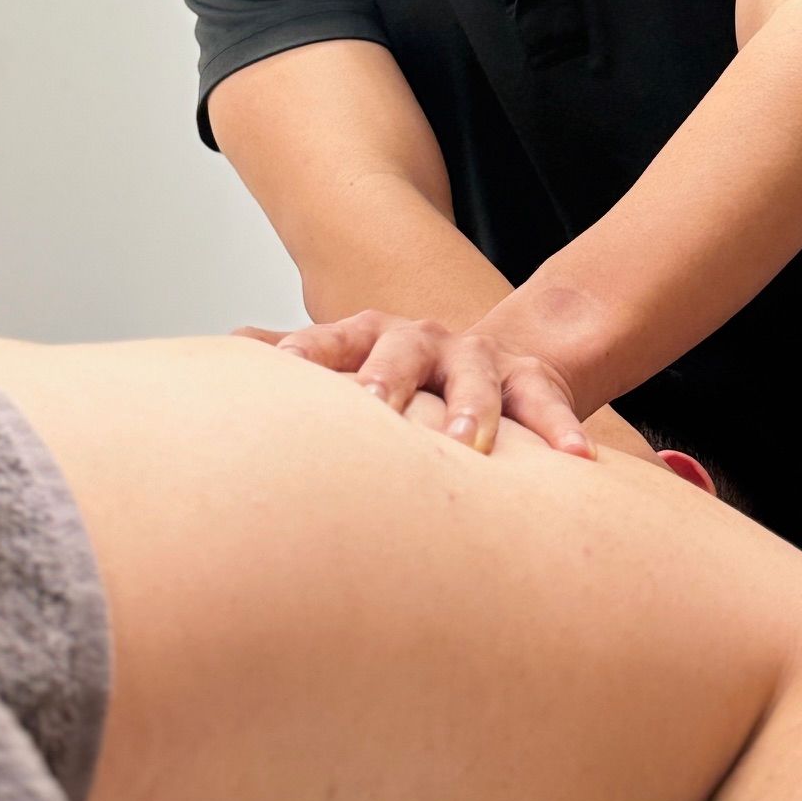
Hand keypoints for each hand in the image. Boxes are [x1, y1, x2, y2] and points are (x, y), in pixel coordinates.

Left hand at [232, 311, 594, 458]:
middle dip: (390, 379)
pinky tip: (577, 461)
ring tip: (471, 445)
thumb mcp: (344, 367)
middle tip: (375, 410)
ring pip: (479, 377)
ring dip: (474, 408)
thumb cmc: (397, 383)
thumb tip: (225, 350)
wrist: (488, 359)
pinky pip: (549, 401)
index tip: (284, 375)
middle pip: (403, 352)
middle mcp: (424, 341)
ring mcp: (479, 359)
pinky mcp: (532, 380)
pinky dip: (561, 429)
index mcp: (370, 339)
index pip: (332, 342)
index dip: (308, 356)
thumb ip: (290, 360)